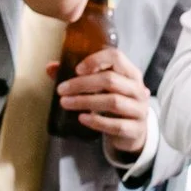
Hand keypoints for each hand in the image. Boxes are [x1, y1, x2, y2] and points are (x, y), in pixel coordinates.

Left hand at [56, 46, 150, 164]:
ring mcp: (139, 110)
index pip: (116, 57)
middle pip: (110, 80)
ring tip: (66, 103)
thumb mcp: (102, 88)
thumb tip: (50, 68)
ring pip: (113, 102)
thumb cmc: (114, 104)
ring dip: (85, 101)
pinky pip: (117, 125)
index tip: (77, 69)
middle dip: (82, 84)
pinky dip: (97, 121)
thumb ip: (78, 76)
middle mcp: (138, 89)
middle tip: (61, 90)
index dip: (95, 60)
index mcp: (130, 73)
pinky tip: (82, 118)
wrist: (132, 133)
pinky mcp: (136, 129)